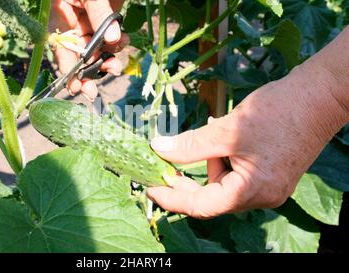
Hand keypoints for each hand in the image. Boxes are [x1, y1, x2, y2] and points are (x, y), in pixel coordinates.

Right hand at [49, 0, 127, 100]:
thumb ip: (100, 14)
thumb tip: (111, 40)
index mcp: (61, 20)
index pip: (61, 52)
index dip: (67, 72)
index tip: (76, 88)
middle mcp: (74, 28)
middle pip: (78, 59)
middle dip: (87, 76)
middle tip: (94, 92)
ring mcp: (91, 27)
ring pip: (97, 54)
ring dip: (107, 62)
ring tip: (116, 66)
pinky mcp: (106, 24)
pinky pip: (111, 42)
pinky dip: (118, 46)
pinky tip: (124, 41)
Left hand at [147, 66, 347, 218]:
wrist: (320, 95)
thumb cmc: (276, 112)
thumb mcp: (226, 130)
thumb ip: (190, 146)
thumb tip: (158, 149)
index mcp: (252, 191)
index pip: (202, 206)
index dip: (172, 198)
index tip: (149, 186)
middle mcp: (262, 197)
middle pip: (213, 197)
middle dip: (188, 179)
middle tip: (166, 160)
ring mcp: (269, 187)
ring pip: (224, 184)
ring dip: (209, 163)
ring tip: (216, 133)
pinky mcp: (272, 175)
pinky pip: (237, 175)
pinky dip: (223, 159)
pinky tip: (226, 137)